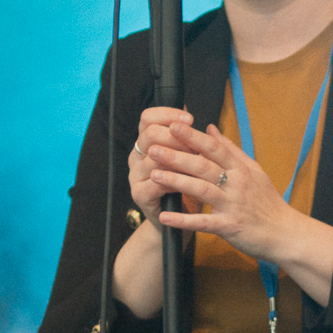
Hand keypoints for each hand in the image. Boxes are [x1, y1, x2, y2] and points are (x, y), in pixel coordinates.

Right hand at [127, 107, 193, 225]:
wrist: (175, 219)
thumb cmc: (182, 184)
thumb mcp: (184, 157)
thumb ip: (183, 137)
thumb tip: (187, 113)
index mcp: (145, 142)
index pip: (148, 118)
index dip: (168, 114)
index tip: (190, 119)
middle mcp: (136, 156)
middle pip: (151, 134)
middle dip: (177, 137)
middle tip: (196, 145)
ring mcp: (135, 175)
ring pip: (155, 157)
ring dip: (180, 158)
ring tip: (198, 162)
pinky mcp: (139, 194)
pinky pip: (157, 182)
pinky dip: (176, 179)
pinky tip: (190, 181)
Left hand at [144, 118, 332, 306]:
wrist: (285, 233)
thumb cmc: (267, 202)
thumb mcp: (253, 171)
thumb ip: (231, 150)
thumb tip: (210, 129)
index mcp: (241, 169)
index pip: (214, 147)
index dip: (193, 136)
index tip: (173, 125)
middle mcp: (236, 184)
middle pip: (203, 166)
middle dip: (176, 155)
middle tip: (153, 147)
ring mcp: (232, 205)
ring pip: (201, 189)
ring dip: (176, 181)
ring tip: (154, 175)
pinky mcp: (229, 227)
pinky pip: (203, 223)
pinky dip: (183, 220)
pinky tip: (164, 216)